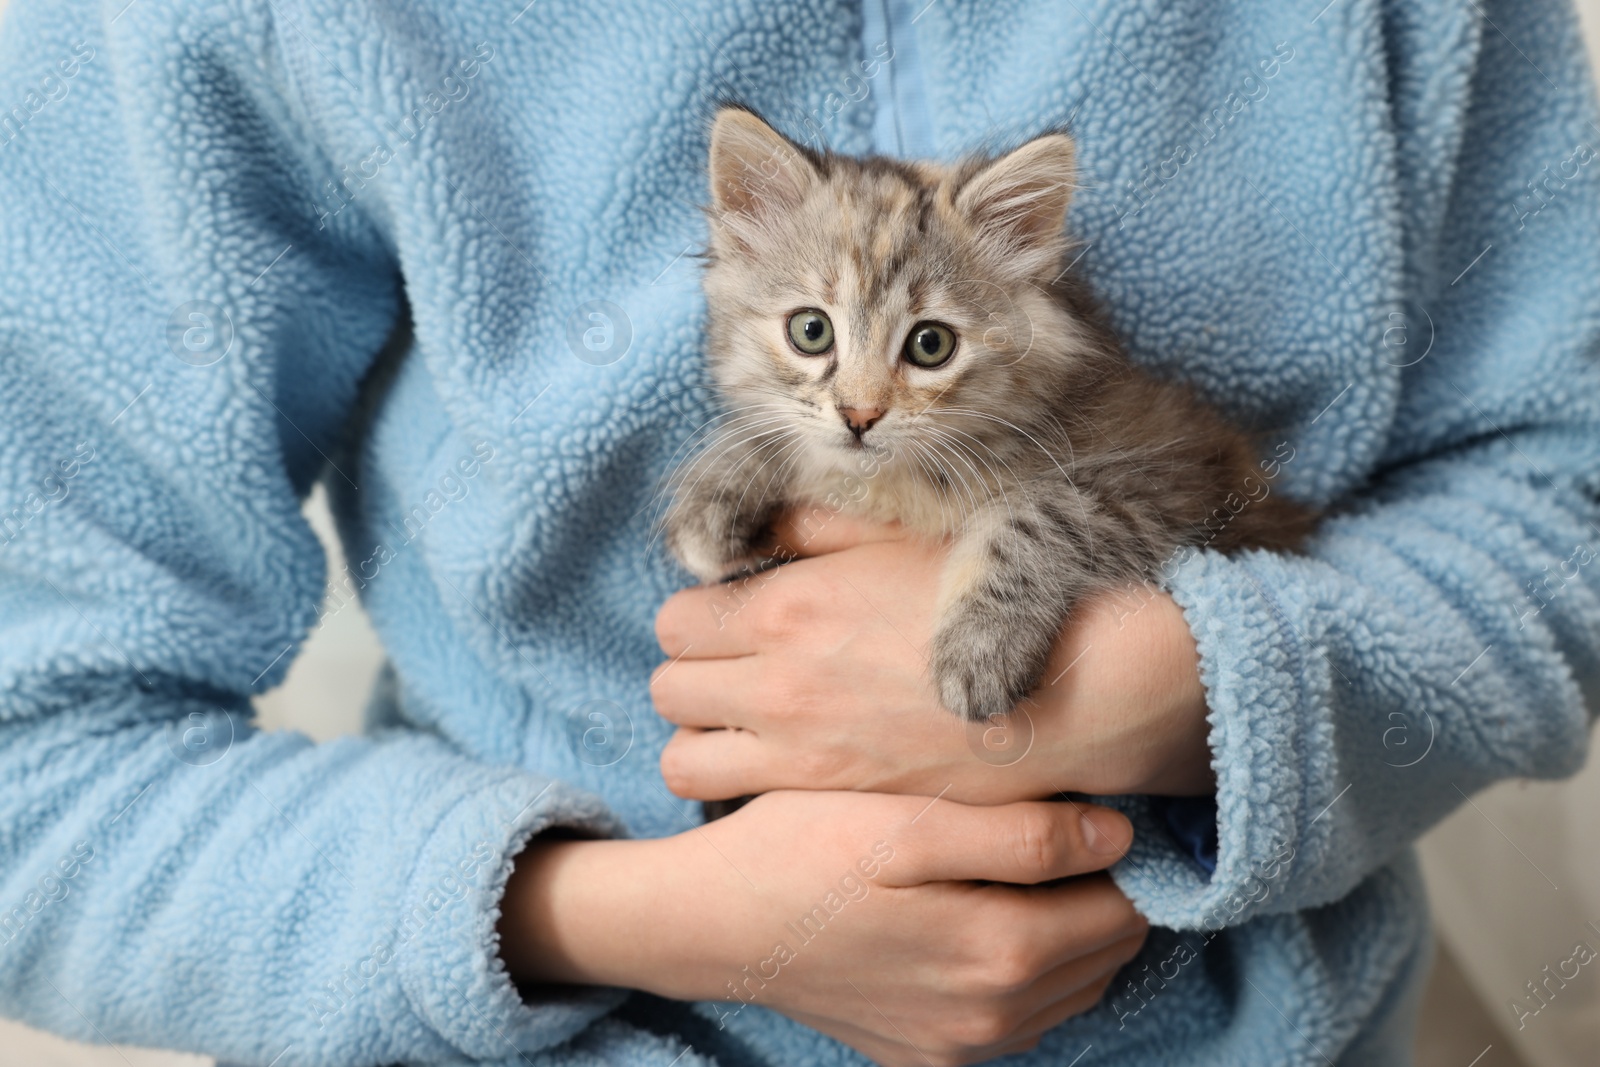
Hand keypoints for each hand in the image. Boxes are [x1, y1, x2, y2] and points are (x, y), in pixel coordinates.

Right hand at [498, 791, 1147, 1066]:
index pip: (1126, 909)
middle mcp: (993, 1018)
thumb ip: (1020, 835)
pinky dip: (1024, 969)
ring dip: (1068, 931)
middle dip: (1102, 891)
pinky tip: (982, 914)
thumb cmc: (802, 849)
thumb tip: (1118, 835)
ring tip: (1025, 866)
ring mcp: (960, 1048)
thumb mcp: (906, 820)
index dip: (1123, 853)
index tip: (1096, 804)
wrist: (711, 922)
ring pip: (1070, 988)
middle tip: (1063, 826)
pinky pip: (1019, 1018)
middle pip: (1106, 953)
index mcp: (999, 953)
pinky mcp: (928, 1056)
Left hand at [651, 510, 1214, 806]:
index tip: (731, 622)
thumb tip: (756, 524)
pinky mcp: (829, 799)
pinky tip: (779, 765)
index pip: (674, 618)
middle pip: (667, 686)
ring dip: (701, 738)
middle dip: (691, 676)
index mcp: (786, 604)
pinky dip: (737, 784)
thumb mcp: (897, 535)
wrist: (1070, 686)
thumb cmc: (990, 598)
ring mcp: (798, 749)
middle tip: (733, 673)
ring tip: (744, 726)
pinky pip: (729, 800)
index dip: (697, 619)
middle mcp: (775, 681)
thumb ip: (813, 526)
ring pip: (681, 755)